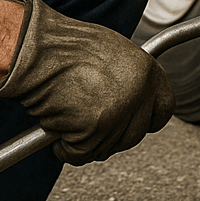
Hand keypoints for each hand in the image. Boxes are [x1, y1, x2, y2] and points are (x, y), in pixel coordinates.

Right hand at [0, 0, 174, 163]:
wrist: (35, 48)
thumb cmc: (63, 46)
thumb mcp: (110, 53)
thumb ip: (127, 78)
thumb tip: (130, 98)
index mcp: (145, 71)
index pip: (164, 108)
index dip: (146, 118)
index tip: (133, 121)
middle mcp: (137, 93)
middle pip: (135, 134)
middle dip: (112, 134)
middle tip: (90, 122)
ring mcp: (116, 114)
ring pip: (106, 147)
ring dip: (85, 140)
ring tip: (67, 115)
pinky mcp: (93, 131)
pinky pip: (80, 154)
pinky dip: (66, 149)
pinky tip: (55, 127)